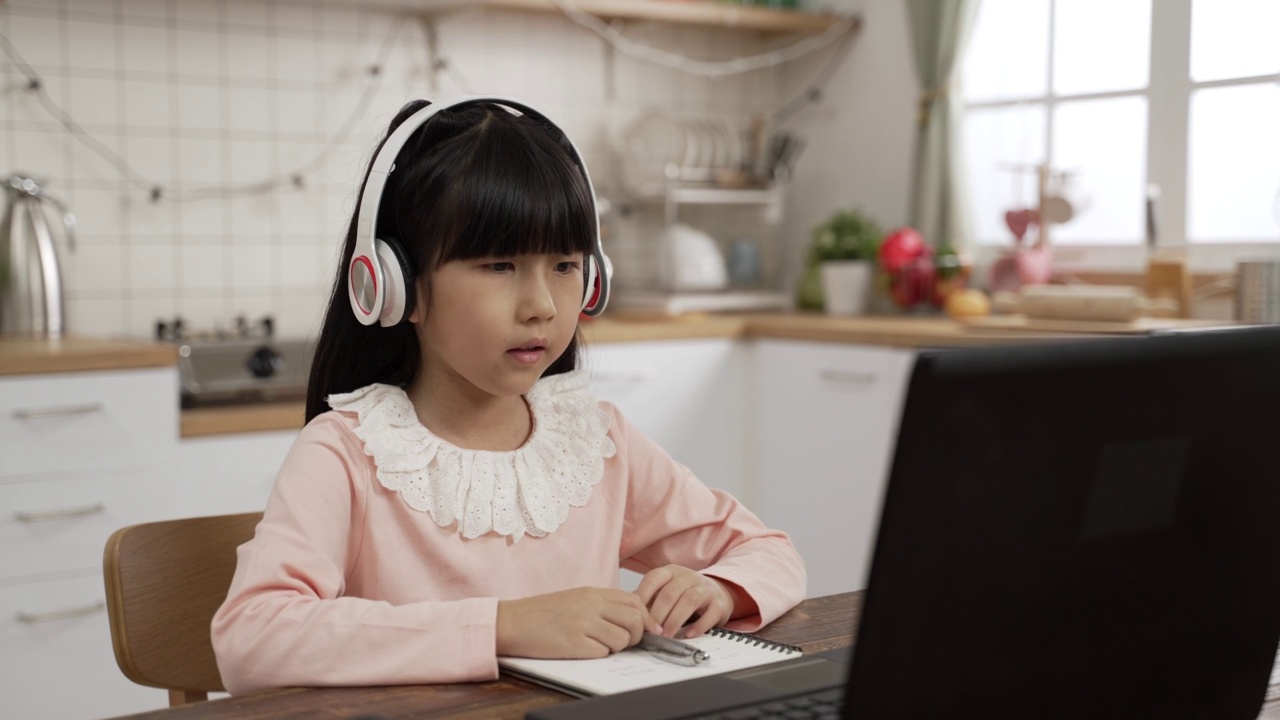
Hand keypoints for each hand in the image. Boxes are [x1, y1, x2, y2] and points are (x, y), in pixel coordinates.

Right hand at [496, 587, 650, 658]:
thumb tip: (633, 619)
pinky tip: (583, 650)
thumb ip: (602, 605)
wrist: (512, 621)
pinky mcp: (574, 643)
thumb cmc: (542, 613)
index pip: (635, 602)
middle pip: (635, 620)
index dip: (645, 619)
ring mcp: (583, 623)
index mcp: (593, 593)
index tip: (645, 631)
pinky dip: (598, 655)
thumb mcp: (575, 599)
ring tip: (599, 645)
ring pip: (623, 639)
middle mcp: (591, 605)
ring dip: (616, 647)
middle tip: (624, 643)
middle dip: (636, 636)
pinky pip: (602, 652)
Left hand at [634, 565, 734, 638]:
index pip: (653, 578)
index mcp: (671, 571)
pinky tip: (689, 635)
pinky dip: (699, 625)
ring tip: (666, 635)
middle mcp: (688, 576)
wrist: (716, 593)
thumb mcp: (665, 591)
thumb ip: (649, 599)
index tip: (636, 616)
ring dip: (675, 620)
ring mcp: (705, 588)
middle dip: (658, 614)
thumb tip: (629, 613)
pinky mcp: (719, 603)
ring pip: (689, 600)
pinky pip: (710, 613)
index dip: (643, 596)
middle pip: (670, 592)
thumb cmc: (683, 595)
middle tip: (651, 632)